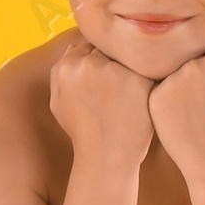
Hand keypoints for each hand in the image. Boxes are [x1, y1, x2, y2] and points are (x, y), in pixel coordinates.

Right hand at [48, 39, 152, 167]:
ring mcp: (114, 71)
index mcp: (67, 67)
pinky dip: (146, 80)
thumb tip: (73, 47)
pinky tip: (142, 98)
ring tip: (130, 94)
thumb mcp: (58, 104)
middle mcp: (88, 64)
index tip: (104, 80)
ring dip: (130, 68)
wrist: (107, 157)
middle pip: (107, 48)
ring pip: (126, 56)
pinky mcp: (139, 79)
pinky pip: (146, 68)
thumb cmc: (83, 133)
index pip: (87, 46)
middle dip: (113, 62)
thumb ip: (59, 73)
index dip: (97, 62)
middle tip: (118, 87)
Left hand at [148, 36, 204, 176]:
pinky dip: (170, 102)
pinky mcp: (155, 98)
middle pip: (195, 61)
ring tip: (196, 115)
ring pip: (177, 74)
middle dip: (202, 78)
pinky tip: (183, 120)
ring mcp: (171, 82)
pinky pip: (162, 90)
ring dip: (184, 87)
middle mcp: (191, 66)